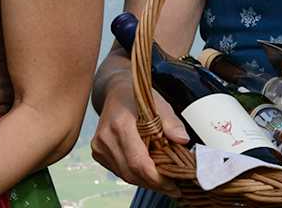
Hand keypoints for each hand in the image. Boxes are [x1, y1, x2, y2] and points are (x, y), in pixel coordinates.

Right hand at [90, 76, 189, 194]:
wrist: (115, 91)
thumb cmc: (137, 98)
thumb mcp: (159, 104)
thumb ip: (171, 123)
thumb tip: (183, 141)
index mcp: (120, 125)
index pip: (138, 162)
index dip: (157, 178)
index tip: (174, 185)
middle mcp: (106, 138)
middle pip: (131, 173)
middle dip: (154, 184)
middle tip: (174, 188)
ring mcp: (99, 147)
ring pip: (125, 175)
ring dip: (145, 182)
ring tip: (164, 183)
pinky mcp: (98, 153)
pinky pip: (120, 171)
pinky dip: (135, 175)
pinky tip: (149, 173)